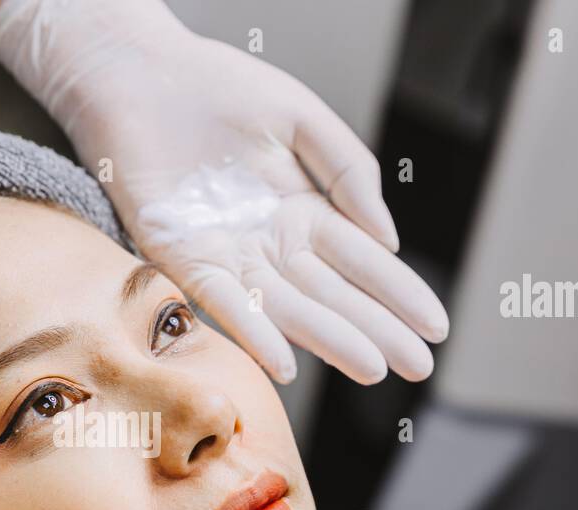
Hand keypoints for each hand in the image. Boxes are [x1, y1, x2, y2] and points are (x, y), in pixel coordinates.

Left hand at [0, 0, 448, 383]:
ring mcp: (229, 255)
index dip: (399, 294)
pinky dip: (255, 332)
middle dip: (377, 330)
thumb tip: (387, 239)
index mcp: (303, 211)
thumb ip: (349, 172)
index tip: (436, 327)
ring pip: (288, 307)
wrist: (141, 73)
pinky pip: (224, 303)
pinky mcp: (182, 258)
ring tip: (372, 369)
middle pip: (333, 295)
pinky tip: (286, 362)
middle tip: (419, 366)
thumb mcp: (302, 120)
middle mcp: (270, 243)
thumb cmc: (219, 88)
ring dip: (330, 339)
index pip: (362, 263)